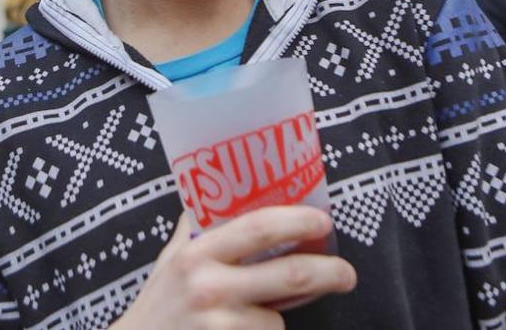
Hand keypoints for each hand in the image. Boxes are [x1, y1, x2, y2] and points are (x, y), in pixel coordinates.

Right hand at [111, 207, 355, 328]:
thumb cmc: (158, 303)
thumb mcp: (172, 258)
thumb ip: (198, 227)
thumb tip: (227, 188)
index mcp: (197, 253)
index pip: (258, 226)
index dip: (297, 219)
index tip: (323, 219)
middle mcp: (208, 286)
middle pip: (290, 275)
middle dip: (329, 272)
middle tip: (346, 273)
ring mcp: (218, 324)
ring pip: (278, 318)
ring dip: (276, 316)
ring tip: (253, 317)